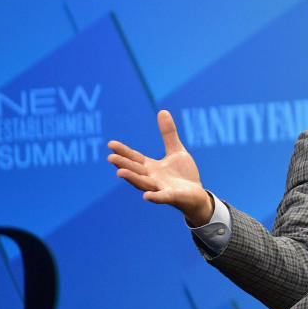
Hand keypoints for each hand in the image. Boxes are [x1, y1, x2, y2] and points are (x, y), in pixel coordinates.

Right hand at [107, 110, 212, 224]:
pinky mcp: (172, 197)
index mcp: (151, 167)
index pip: (134, 158)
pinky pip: (162, 197)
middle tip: (111, 158)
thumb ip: (168, 134)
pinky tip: (146, 196)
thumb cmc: (183, 174)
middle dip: (123, 164)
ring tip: (120, 172)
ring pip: (144, 183)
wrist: (197, 194)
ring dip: (132, 178)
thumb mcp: (175, 150)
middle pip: (135, 170)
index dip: (123, 152)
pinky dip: (154, 197)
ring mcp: (161, 188)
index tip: (111, 144)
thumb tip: (162, 111)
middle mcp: (152, 178)